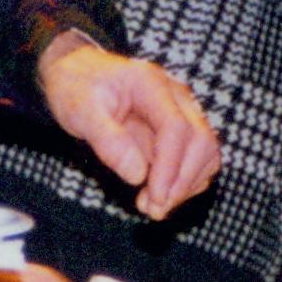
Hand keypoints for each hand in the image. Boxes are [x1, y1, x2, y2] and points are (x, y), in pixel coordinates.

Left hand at [39, 34, 220, 220]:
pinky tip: (157, 195)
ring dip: (186, 185)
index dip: (170, 168)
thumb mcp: (80, 111)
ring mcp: (181, 111)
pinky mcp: (179, 129)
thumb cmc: (76, 88)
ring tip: (152, 206)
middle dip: (182, 182)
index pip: (177, 127)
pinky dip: (184, 182)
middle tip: (153, 209)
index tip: (155, 198)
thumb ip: (108, 140)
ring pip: (206, 152)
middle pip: (201, 141)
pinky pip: (197, 159)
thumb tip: (137, 175)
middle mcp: (174, 95)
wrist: (76, 72)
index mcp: (150, 83)